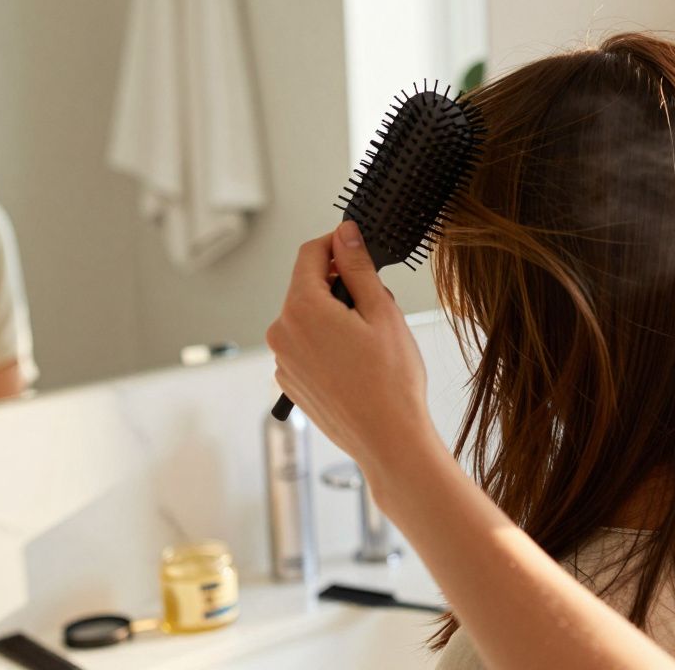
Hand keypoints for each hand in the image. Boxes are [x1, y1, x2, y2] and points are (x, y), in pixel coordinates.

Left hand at [267, 221, 436, 487]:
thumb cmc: (391, 383)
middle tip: (377, 303)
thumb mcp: (382, 312)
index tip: (356, 244)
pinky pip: (305, 347)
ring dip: (334, 316)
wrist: (388, 440)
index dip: (335, 242)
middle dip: (339, 285)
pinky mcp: (290, 382)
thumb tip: (345, 234)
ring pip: (307, 318)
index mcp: (302, 309)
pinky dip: (327, 343)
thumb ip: (358, 267)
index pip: (309, 254)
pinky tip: (357, 363)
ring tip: (371, 341)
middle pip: (306, 287)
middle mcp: (282, 333)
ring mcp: (282, 361)